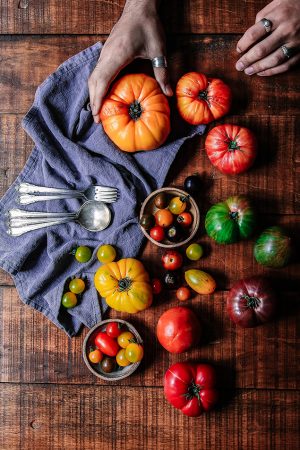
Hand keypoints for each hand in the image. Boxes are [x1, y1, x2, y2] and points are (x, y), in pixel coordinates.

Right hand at [88, 0, 171, 122]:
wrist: (140, 6)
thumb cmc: (149, 26)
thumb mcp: (159, 50)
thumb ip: (162, 73)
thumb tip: (168, 93)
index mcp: (117, 55)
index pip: (102, 81)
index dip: (98, 99)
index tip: (98, 115)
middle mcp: (106, 55)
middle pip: (94, 82)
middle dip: (94, 101)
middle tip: (98, 120)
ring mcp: (104, 53)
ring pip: (93, 77)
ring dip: (94, 94)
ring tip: (99, 111)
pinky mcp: (106, 52)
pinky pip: (98, 72)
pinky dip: (97, 86)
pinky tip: (104, 95)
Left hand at [235, 0, 299, 75]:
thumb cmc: (295, 3)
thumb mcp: (278, 2)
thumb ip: (263, 17)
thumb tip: (251, 35)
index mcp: (279, 16)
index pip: (254, 34)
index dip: (243, 44)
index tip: (238, 50)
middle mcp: (287, 30)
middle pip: (262, 50)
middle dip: (247, 60)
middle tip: (239, 66)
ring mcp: (295, 42)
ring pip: (274, 60)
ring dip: (258, 68)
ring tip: (248, 71)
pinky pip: (286, 65)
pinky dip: (273, 71)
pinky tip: (262, 73)